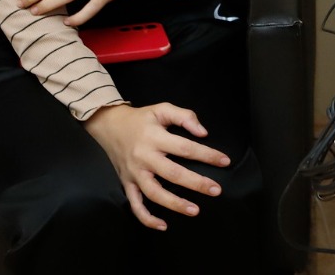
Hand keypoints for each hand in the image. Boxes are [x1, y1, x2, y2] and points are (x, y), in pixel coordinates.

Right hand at [84, 103, 230, 229]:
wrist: (110, 126)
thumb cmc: (141, 119)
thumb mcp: (162, 109)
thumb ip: (185, 117)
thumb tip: (203, 132)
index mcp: (154, 138)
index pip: (185, 148)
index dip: (207, 155)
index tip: (224, 161)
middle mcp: (144, 157)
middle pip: (172, 173)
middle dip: (196, 183)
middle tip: (216, 190)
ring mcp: (134, 173)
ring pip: (154, 193)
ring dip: (174, 204)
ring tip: (194, 210)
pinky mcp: (127, 184)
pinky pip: (135, 205)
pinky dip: (147, 218)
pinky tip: (162, 225)